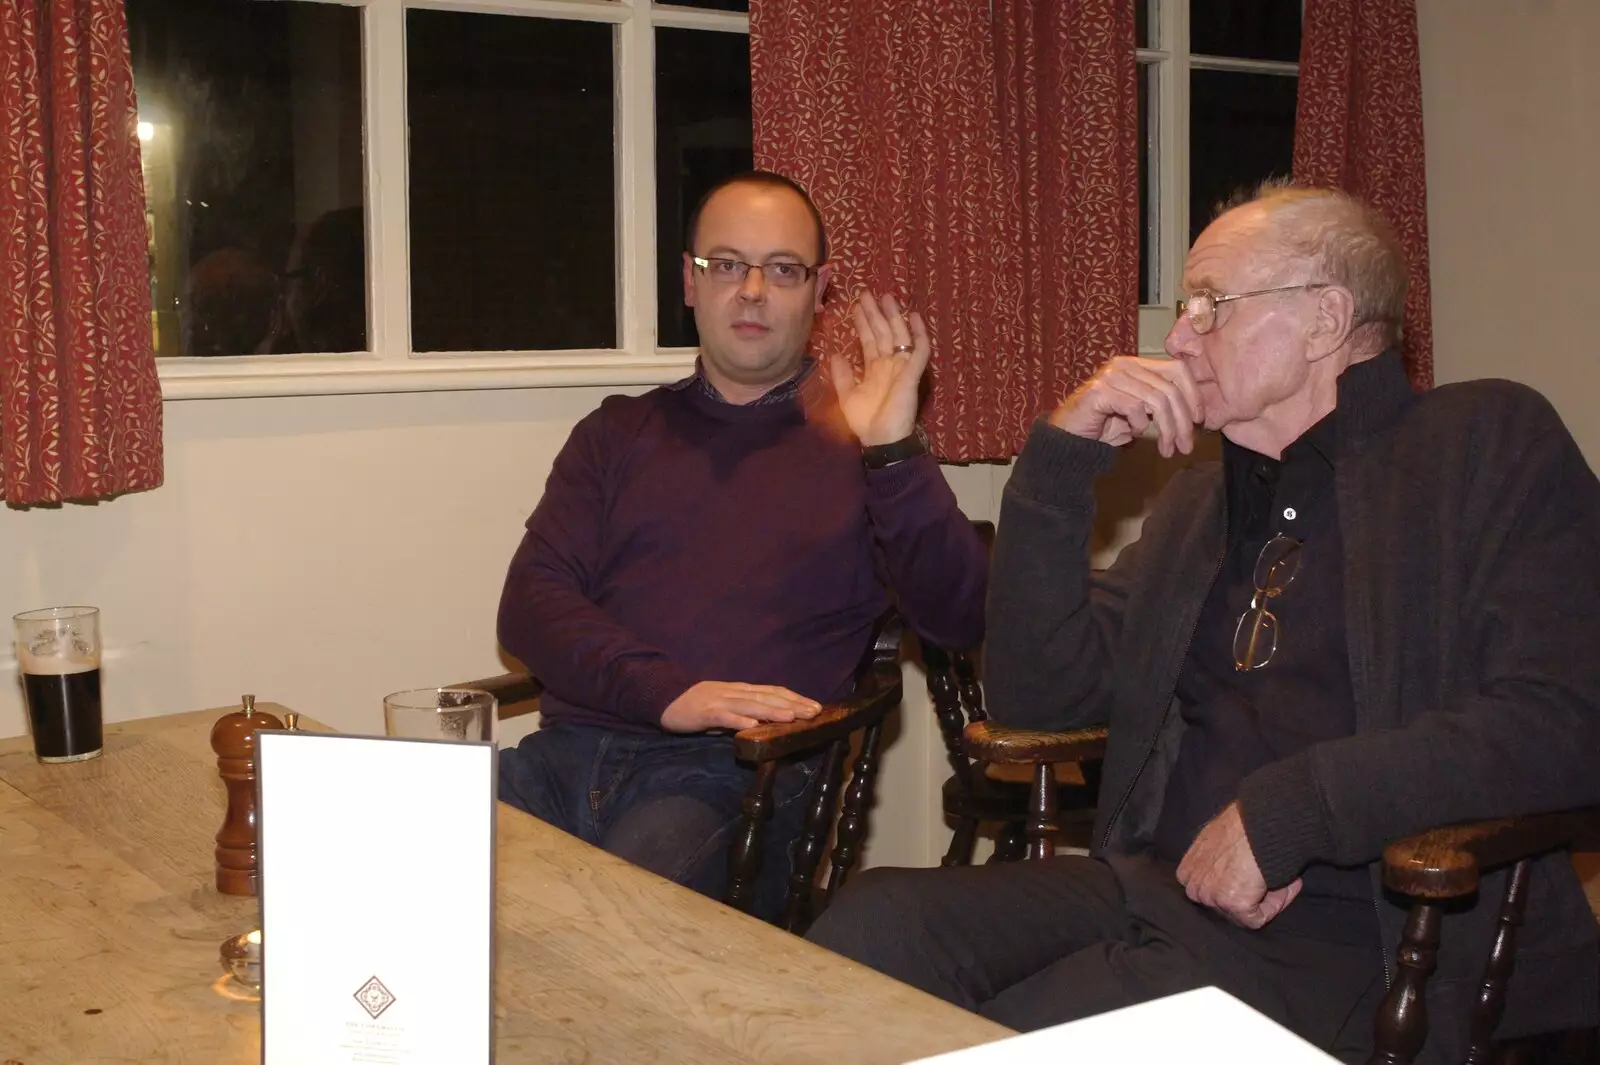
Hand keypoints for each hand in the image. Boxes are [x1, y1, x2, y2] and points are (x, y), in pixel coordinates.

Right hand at [659, 681, 821, 732]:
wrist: (665, 698)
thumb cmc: (697, 706)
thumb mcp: (726, 708)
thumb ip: (744, 713)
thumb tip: (766, 724)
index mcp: (741, 691)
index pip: (774, 692)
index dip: (795, 698)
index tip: (816, 706)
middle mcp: (735, 693)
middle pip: (768, 697)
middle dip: (793, 704)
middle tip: (814, 712)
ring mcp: (721, 701)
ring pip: (751, 704)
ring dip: (773, 711)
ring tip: (792, 717)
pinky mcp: (706, 712)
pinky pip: (725, 717)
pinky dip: (740, 721)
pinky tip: (753, 726)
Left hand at [831, 293, 930, 446]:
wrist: (882, 440)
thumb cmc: (866, 422)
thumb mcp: (846, 396)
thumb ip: (842, 375)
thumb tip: (835, 354)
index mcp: (874, 369)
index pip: (869, 340)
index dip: (863, 323)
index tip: (854, 305)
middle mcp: (889, 364)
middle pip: (883, 332)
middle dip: (875, 313)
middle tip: (867, 292)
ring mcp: (902, 367)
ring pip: (899, 335)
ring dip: (894, 316)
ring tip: (886, 296)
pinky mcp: (912, 373)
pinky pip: (920, 350)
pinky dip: (919, 334)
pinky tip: (914, 317)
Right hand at [1048, 356, 1204, 457]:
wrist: (1067, 439)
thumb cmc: (1102, 427)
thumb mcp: (1140, 414)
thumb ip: (1161, 406)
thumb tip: (1193, 415)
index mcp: (1137, 365)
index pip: (1178, 369)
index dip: (1193, 395)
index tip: (1198, 421)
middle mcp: (1125, 365)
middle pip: (1171, 388)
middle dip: (1183, 421)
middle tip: (1186, 446)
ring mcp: (1112, 376)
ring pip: (1157, 400)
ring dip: (1168, 430)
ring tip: (1168, 450)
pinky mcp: (1100, 391)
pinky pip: (1135, 408)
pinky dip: (1139, 426)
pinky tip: (1134, 435)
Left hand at [1175, 802, 1302, 928]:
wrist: (1260, 823)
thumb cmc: (1244, 826)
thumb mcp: (1213, 842)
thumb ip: (1214, 863)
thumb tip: (1231, 873)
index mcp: (1187, 872)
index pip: (1210, 893)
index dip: (1235, 886)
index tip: (1252, 875)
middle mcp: (1194, 887)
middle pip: (1225, 906)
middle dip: (1247, 896)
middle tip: (1265, 878)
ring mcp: (1211, 897)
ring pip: (1241, 914)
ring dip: (1262, 900)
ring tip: (1274, 878)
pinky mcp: (1232, 903)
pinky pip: (1257, 919)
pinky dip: (1274, 906)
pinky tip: (1282, 886)